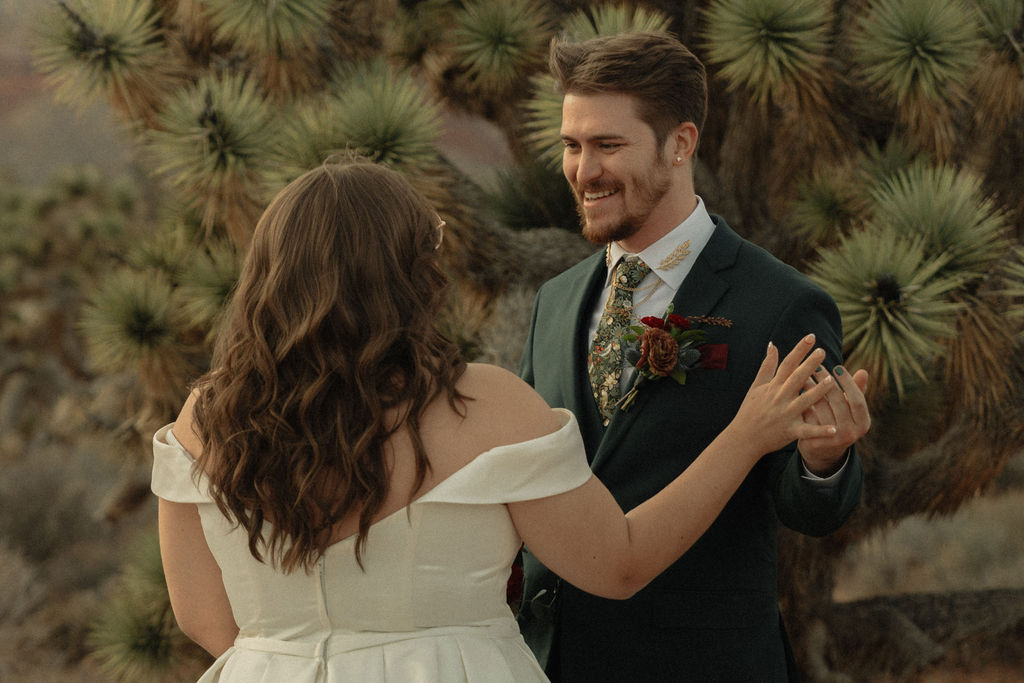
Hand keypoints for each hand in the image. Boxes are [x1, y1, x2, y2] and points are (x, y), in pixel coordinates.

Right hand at [730, 334, 840, 458]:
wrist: (743, 438)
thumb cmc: (750, 410)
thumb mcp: (756, 386)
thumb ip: (767, 365)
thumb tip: (772, 344)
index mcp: (773, 386)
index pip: (787, 364)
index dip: (799, 350)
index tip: (811, 337)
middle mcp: (780, 398)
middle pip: (796, 378)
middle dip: (809, 365)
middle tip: (822, 351)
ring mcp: (785, 415)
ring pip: (804, 401)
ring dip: (817, 392)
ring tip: (831, 381)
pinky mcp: (790, 431)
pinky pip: (807, 431)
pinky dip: (820, 431)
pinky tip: (834, 429)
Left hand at [797, 364, 870, 475]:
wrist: (823, 450)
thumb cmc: (839, 421)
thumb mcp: (850, 409)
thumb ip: (856, 391)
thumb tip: (863, 371)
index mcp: (863, 423)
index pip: (858, 399)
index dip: (848, 383)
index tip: (837, 367)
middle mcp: (851, 434)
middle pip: (838, 402)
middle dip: (827, 382)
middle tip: (817, 367)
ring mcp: (832, 440)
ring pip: (820, 408)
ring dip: (811, 389)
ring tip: (804, 375)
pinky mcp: (815, 443)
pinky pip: (807, 417)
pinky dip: (802, 403)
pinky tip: (796, 390)